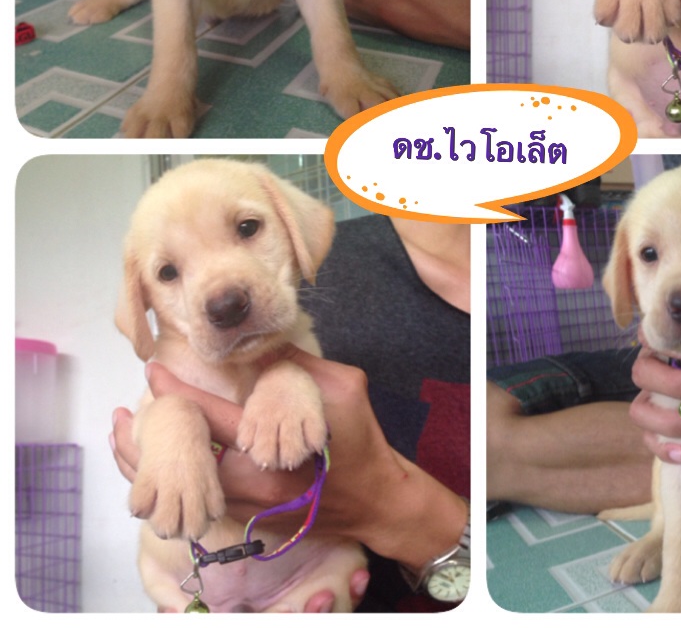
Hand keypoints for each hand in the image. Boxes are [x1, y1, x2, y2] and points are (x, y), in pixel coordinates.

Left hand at [110, 350, 466, 572]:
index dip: (179, 394)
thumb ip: (297, 365)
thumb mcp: (343, 387)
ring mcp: (249, 510)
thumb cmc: (360, 439)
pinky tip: (166, 464)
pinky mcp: (250, 522)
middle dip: (148, 442)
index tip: (153, 373)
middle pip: (183, 465)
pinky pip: (202, 503)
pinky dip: (180, 483)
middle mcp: (252, 485)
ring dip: (156, 466)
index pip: (212, 418)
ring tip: (128, 440)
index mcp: (272, 448)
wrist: (375, 498)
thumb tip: (259, 343)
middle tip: (121, 418)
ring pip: (185, 489)